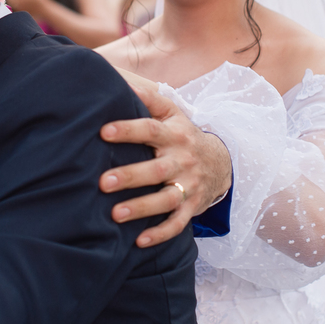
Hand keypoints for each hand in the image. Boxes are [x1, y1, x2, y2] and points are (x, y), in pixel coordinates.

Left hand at [99, 81, 231, 246]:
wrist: (221, 163)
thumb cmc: (183, 135)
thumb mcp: (173, 113)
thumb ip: (149, 98)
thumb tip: (119, 80)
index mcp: (175, 134)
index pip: (150, 130)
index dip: (128, 130)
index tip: (103, 131)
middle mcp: (183, 160)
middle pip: (156, 170)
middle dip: (130, 176)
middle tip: (103, 182)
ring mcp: (188, 186)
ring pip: (166, 199)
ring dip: (141, 207)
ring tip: (115, 214)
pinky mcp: (191, 208)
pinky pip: (177, 224)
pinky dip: (160, 234)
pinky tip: (138, 242)